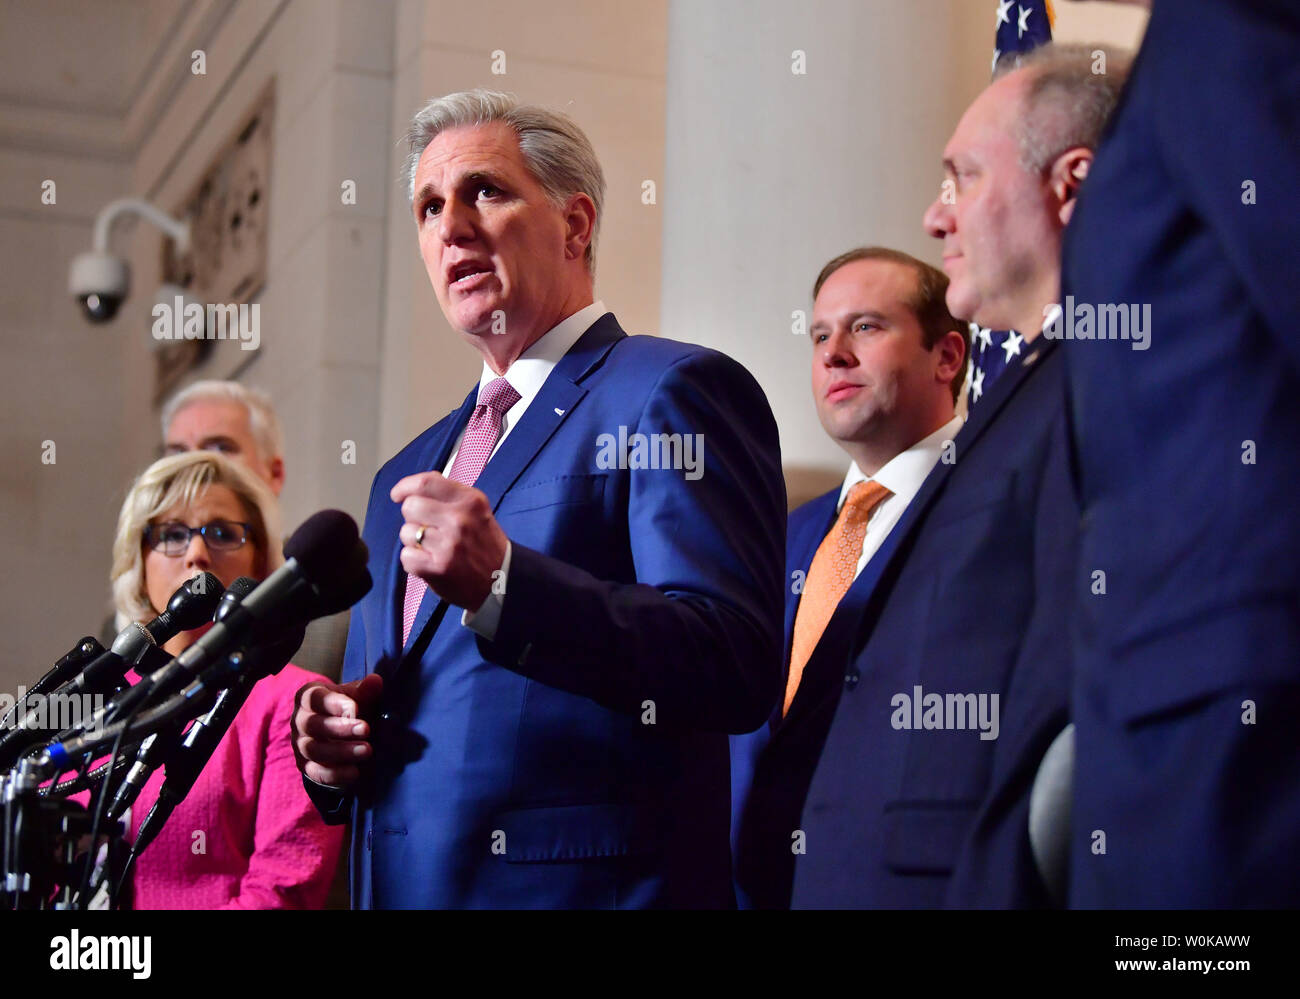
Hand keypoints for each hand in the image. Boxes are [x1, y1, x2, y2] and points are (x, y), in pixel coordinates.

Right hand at [290, 674, 382, 787]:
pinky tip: (356, 772)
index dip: (334, 703)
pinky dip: (336, 774)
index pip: (315, 698)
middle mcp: (299, 720)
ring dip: (341, 752)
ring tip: (366, 750)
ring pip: (314, 750)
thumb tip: (375, 681)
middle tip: (366, 730)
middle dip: (340, 728)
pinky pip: (317, 772)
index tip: (355, 708)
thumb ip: (365, 690)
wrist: (336, 732)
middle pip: (313, 725)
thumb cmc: (347, 707)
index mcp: (309, 697)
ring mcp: (300, 745)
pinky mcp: (306, 766)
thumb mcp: (356, 695)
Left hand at [391, 471, 507, 611]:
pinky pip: (406, 556)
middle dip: (413, 518)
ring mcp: (449, 545)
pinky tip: (430, 563)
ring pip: (406, 532)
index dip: (405, 487)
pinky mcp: (438, 568)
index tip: (398, 495)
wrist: (502, 580)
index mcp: (470, 500)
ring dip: (413, 542)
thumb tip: (415, 486)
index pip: (426, 482)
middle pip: (410, 506)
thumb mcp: (477, 510)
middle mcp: (460, 519)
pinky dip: (413, 561)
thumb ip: (449, 495)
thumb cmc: (484, 543)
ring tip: (433, 549)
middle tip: (427, 528)